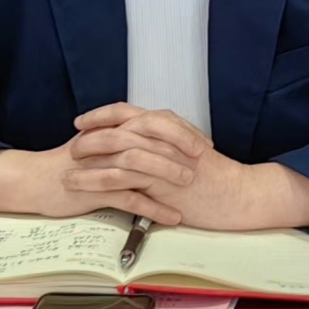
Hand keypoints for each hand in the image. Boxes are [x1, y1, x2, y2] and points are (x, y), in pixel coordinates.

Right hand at [0, 106, 208, 223]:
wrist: (34, 181)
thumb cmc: (71, 166)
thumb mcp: (100, 147)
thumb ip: (127, 141)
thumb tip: (162, 143)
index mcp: (110, 128)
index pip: (152, 120)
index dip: (180, 129)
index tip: (202, 142)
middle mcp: (106, 141)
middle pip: (148, 136)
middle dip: (179, 146)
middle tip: (203, 158)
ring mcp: (99, 165)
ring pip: (139, 164)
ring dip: (168, 173)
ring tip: (191, 185)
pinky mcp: (93, 190)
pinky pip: (129, 197)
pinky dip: (153, 207)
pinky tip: (172, 216)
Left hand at [77, 104, 308, 230]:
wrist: (240, 195)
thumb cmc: (216, 179)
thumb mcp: (188, 154)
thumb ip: (165, 146)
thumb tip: (139, 147)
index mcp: (168, 129)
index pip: (128, 113)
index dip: (102, 115)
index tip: (82, 121)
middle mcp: (163, 139)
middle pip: (118, 128)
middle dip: (90, 136)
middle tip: (70, 144)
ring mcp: (162, 160)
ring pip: (116, 153)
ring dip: (89, 163)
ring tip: (67, 172)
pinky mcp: (162, 183)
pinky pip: (124, 179)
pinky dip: (100, 182)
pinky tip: (85, 189)